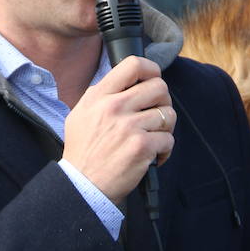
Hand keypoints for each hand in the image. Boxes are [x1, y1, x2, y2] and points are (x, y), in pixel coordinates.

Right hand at [62, 55, 173, 205]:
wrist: (82, 185)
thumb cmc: (82, 152)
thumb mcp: (80, 115)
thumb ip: (100, 96)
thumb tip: (125, 82)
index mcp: (99, 96)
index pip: (133, 65)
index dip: (151, 70)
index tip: (153, 80)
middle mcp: (114, 107)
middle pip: (159, 87)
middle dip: (163, 102)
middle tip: (157, 116)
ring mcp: (129, 126)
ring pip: (168, 114)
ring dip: (165, 129)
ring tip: (153, 139)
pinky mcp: (142, 146)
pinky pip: (168, 139)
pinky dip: (165, 150)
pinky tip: (152, 157)